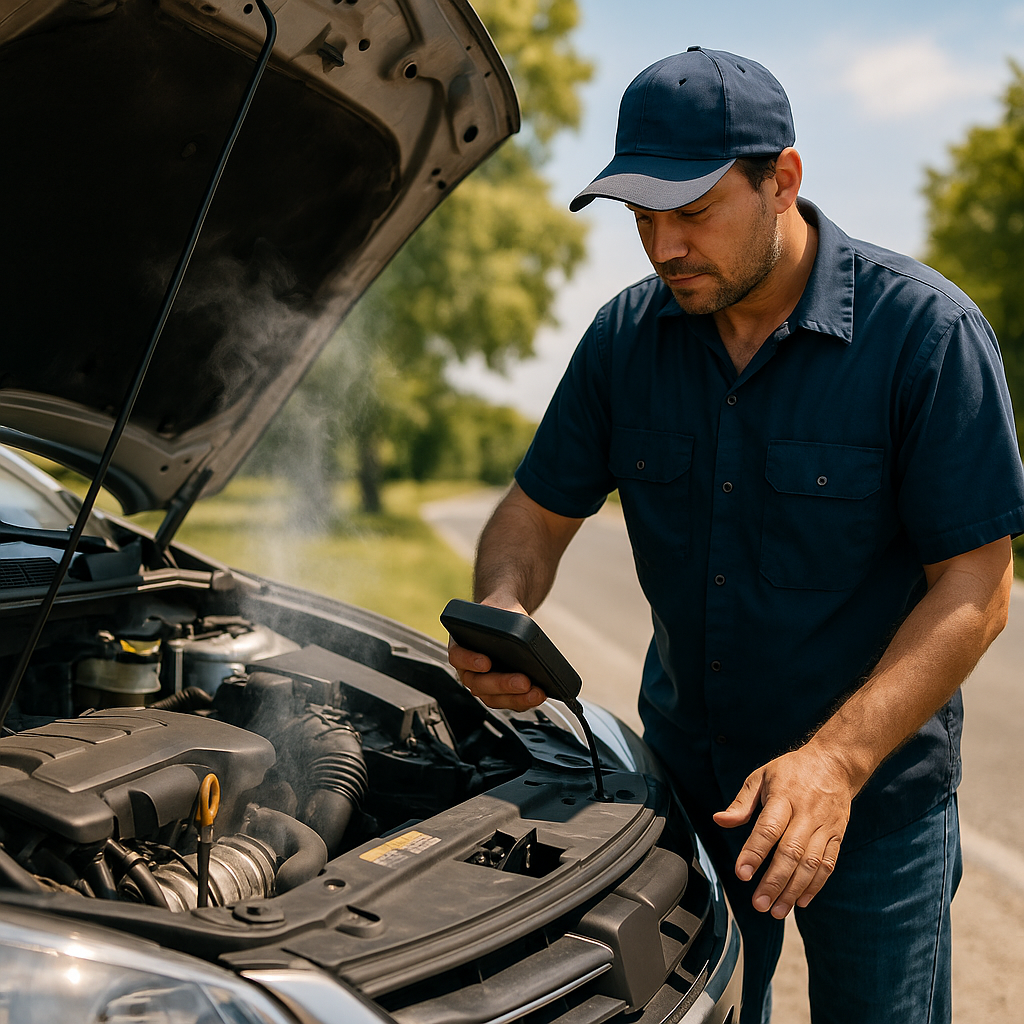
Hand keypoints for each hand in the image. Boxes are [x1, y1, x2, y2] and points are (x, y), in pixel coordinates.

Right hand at [446, 598, 546, 711]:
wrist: (506, 618)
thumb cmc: (499, 613)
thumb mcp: (498, 608)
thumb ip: (500, 612)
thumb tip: (511, 618)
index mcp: (460, 645)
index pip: (457, 655)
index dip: (469, 660)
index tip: (485, 661)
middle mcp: (468, 669)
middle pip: (478, 683)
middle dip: (502, 684)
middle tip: (523, 681)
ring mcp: (484, 683)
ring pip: (493, 698)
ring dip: (516, 698)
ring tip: (536, 692)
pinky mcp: (500, 693)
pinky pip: (509, 702)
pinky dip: (524, 701)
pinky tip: (539, 694)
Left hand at [712, 743, 853, 917]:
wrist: (835, 763)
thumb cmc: (792, 770)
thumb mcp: (762, 776)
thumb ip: (742, 802)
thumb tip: (719, 820)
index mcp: (784, 797)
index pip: (768, 829)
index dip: (755, 853)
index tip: (742, 873)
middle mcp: (806, 813)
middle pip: (791, 852)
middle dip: (775, 881)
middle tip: (759, 904)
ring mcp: (824, 826)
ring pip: (811, 863)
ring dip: (794, 890)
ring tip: (778, 910)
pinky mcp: (837, 836)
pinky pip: (828, 864)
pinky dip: (815, 885)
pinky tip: (801, 901)